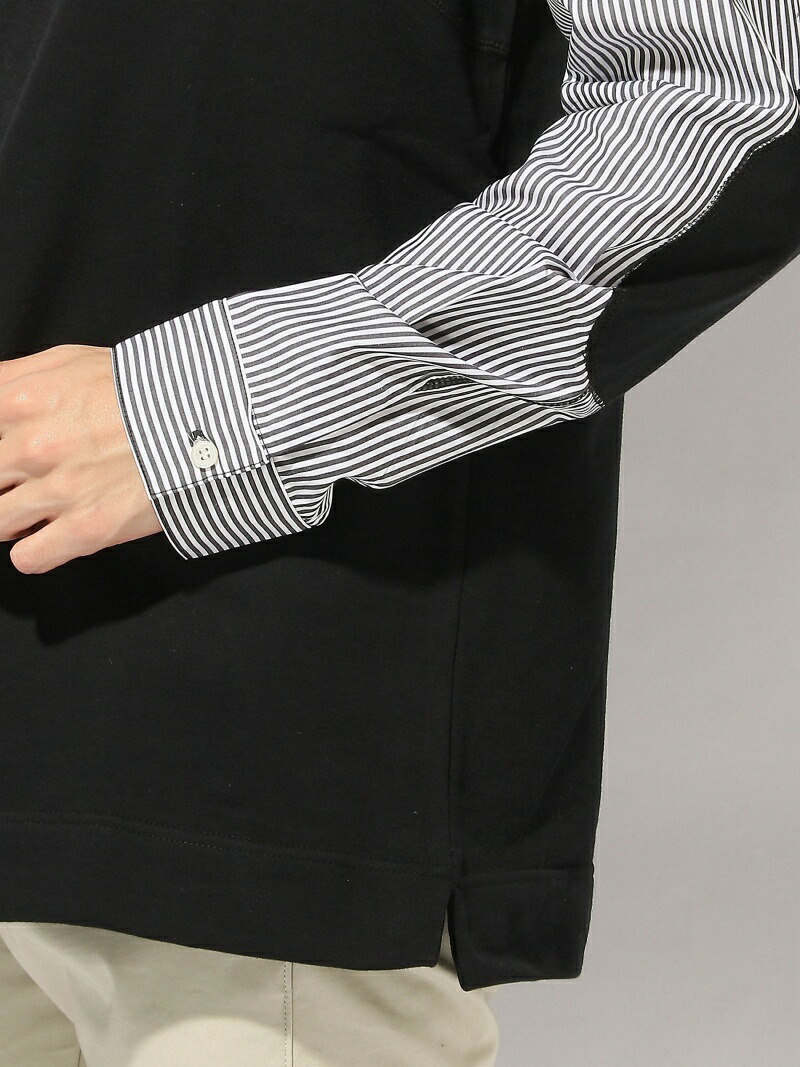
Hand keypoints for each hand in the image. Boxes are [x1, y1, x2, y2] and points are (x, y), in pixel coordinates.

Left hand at [0, 344, 162, 573]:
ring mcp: (57, 492)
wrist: (206, 417)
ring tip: (40, 509)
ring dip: (12, 519)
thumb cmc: (146, 386)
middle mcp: (29, 448)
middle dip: (3, 482)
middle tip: (27, 480)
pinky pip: (29, 559)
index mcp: (20, 402)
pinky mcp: (85, 530)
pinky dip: (35, 552)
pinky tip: (52, 536)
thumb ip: (15, 377)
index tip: (9, 460)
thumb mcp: (71, 360)